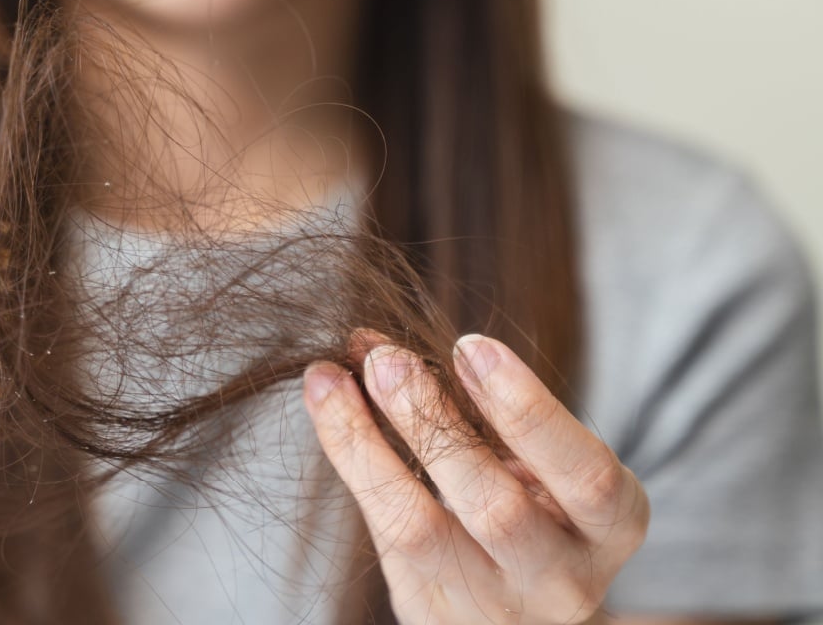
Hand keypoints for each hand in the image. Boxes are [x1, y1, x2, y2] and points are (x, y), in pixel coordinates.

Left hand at [304, 334, 648, 624]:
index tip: (470, 345)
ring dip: (369, 444)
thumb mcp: (538, 456)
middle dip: (432, 422)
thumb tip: (374, 341)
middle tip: (385, 359)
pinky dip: (351, 462)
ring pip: (421, 529)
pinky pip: (382, 535)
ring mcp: (493, 606)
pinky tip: (329, 409)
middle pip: (494, 506)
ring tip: (334, 381)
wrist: (520, 601)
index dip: (527, 409)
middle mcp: (562, 579)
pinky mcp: (430, 612)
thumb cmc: (534, 500)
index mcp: (610, 526)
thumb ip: (478, 403)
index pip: (584, 474)